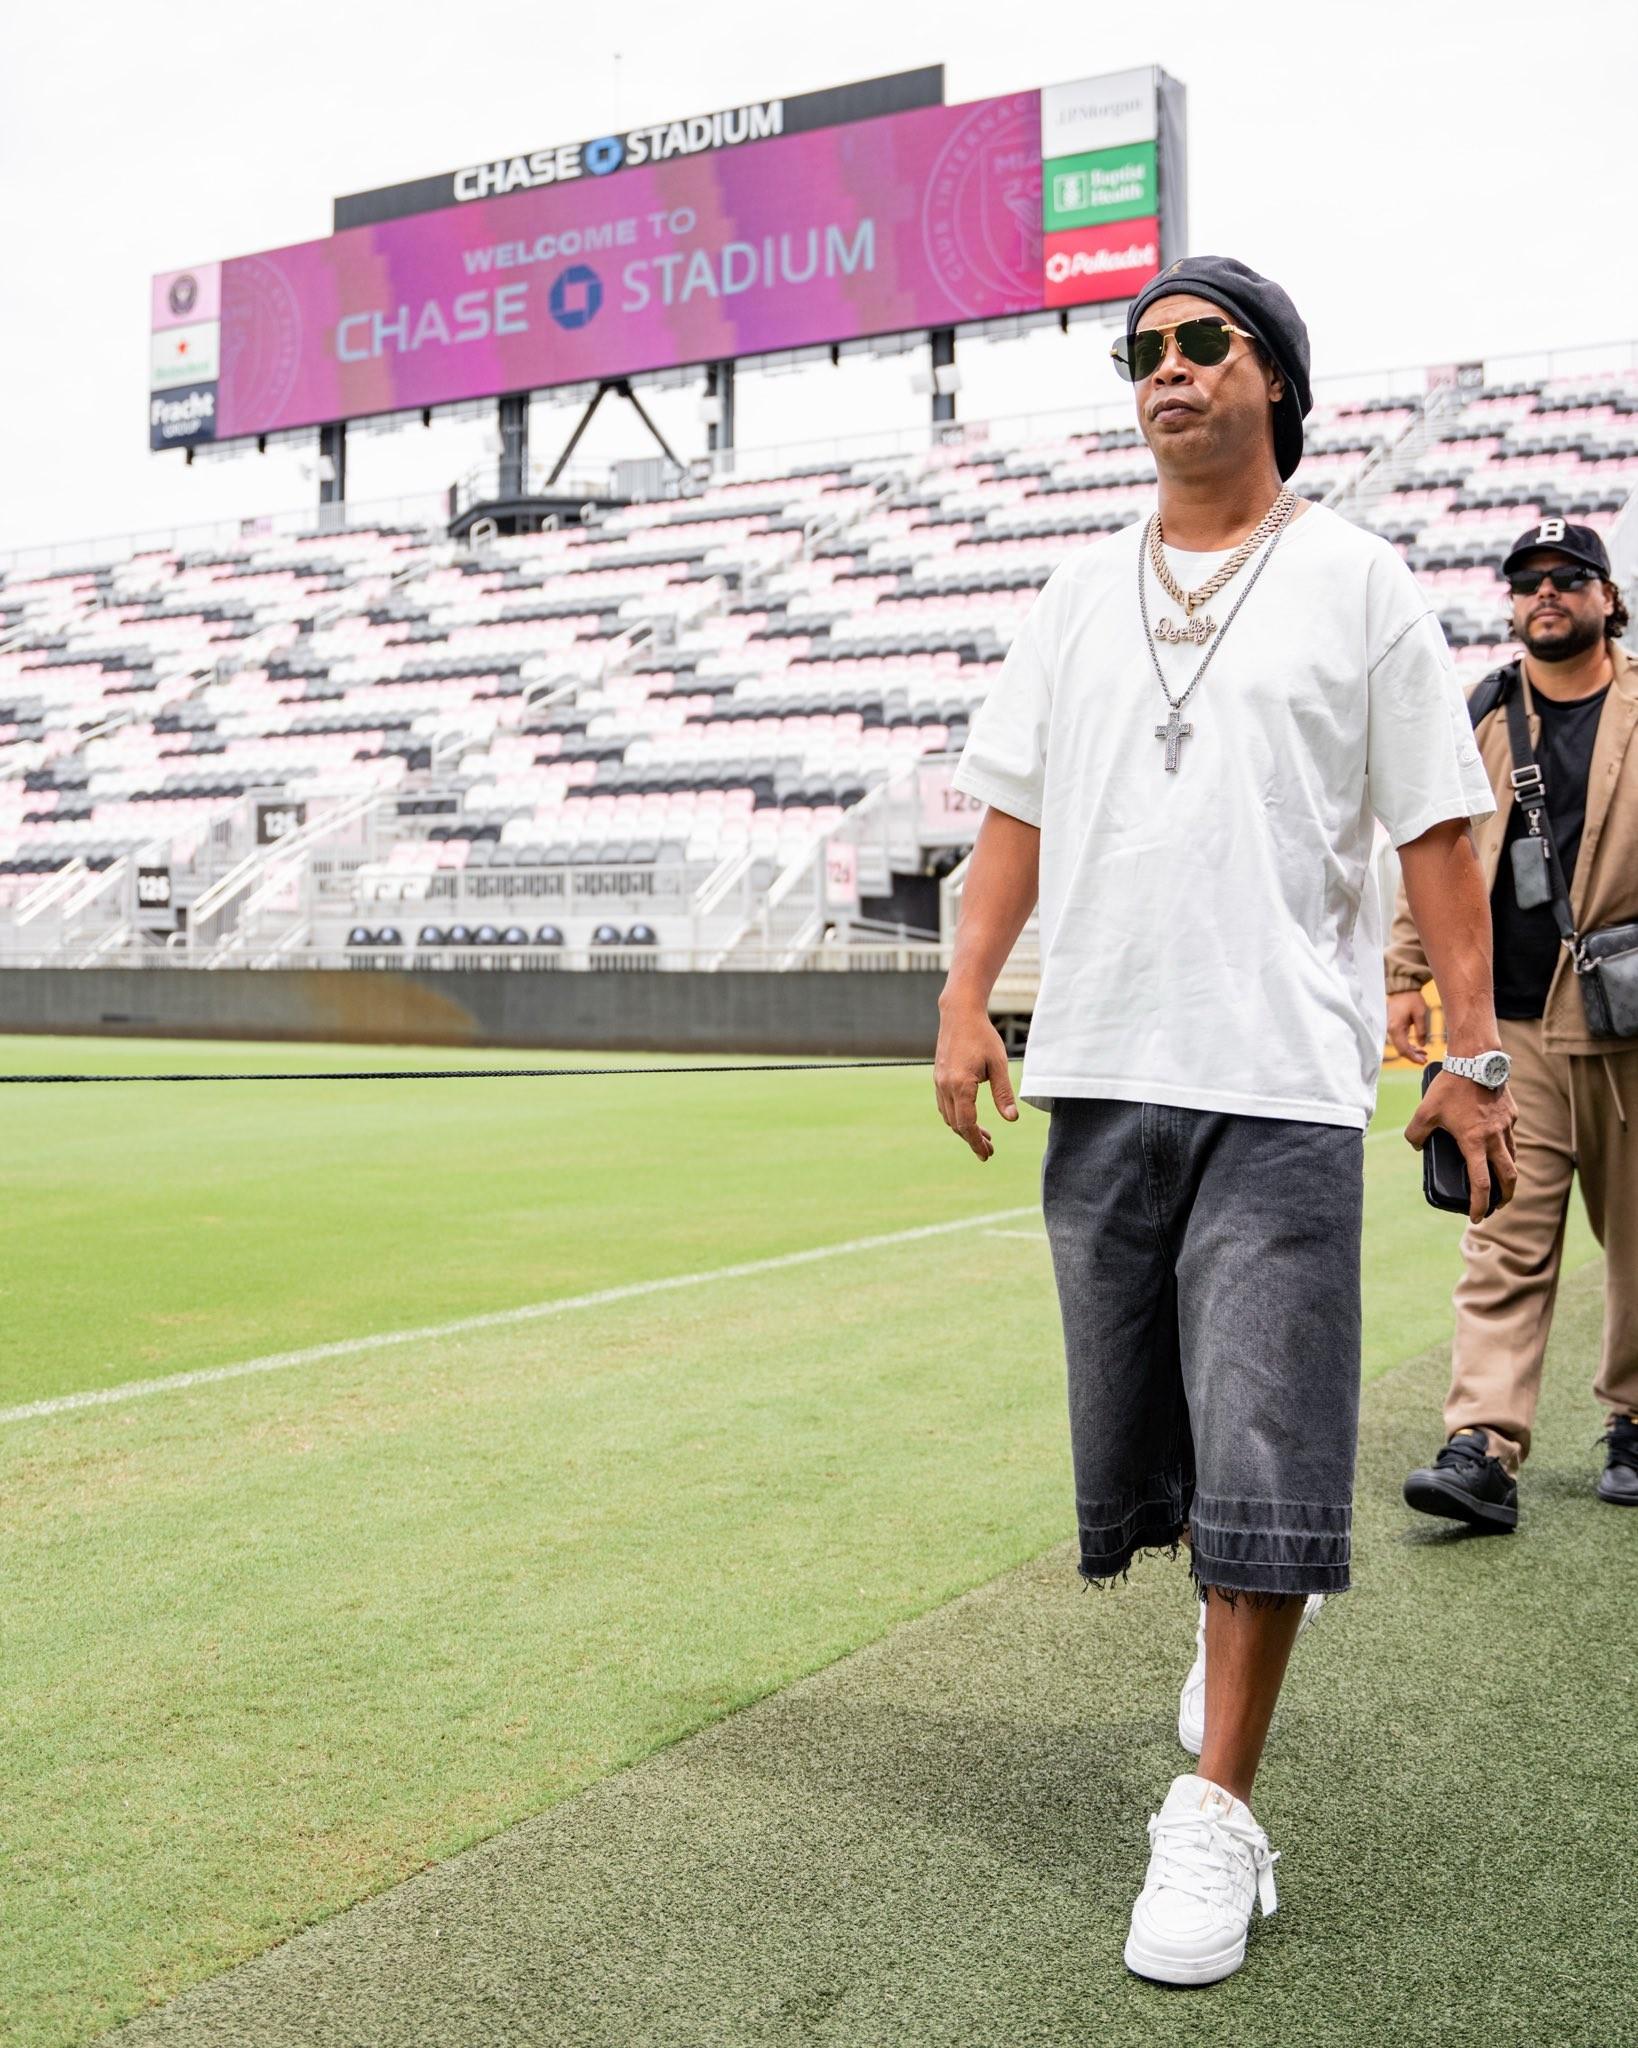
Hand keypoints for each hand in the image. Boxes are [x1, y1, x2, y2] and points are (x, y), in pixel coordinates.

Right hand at [934, 1000, 1017, 1160]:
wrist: (959, 1014)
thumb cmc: (982, 1036)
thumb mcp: (998, 1064)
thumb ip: (1003, 1093)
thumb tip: (1012, 1119)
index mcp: (960, 1085)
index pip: (966, 1124)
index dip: (977, 1142)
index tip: (988, 1154)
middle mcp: (945, 1086)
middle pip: (956, 1124)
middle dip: (972, 1140)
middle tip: (990, 1151)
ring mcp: (939, 1082)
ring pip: (948, 1116)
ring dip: (964, 1129)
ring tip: (984, 1136)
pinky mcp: (938, 1078)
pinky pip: (944, 1105)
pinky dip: (956, 1116)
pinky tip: (968, 1117)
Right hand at [1387, 989, 1431, 1064]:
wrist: (1401, 989)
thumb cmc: (1411, 999)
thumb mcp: (1420, 1014)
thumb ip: (1421, 1031)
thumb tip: (1422, 1045)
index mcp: (1396, 1028)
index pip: (1403, 1049)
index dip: (1413, 1057)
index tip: (1423, 1061)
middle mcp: (1390, 1030)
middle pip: (1400, 1049)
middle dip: (1412, 1056)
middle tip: (1425, 1059)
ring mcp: (1389, 1029)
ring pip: (1400, 1046)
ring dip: (1411, 1051)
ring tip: (1424, 1053)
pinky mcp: (1392, 1027)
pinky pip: (1399, 1040)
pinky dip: (1408, 1045)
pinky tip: (1417, 1047)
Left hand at [1404, 1072, 1518, 1222]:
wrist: (1476, 1059)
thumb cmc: (1449, 1086)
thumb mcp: (1424, 1111)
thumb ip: (1415, 1133)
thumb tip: (1416, 1145)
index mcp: (1474, 1142)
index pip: (1481, 1183)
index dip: (1480, 1204)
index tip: (1476, 1216)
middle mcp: (1494, 1138)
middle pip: (1509, 1176)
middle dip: (1505, 1196)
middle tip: (1498, 1206)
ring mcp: (1506, 1125)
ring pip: (1513, 1157)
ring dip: (1508, 1172)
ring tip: (1501, 1180)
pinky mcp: (1511, 1114)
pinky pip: (1511, 1135)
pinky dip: (1506, 1145)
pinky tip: (1496, 1143)